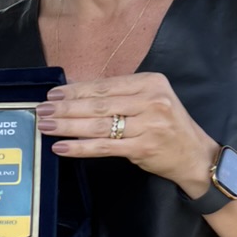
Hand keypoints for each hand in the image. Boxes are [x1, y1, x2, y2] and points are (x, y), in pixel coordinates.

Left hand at [37, 73, 217, 196]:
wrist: (195, 154)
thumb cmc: (167, 126)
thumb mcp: (151, 101)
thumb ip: (121, 96)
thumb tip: (77, 95)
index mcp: (150, 82)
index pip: (105, 85)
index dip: (76, 90)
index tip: (53, 94)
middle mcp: (151, 100)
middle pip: (98, 104)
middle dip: (66, 108)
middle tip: (42, 109)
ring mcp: (148, 125)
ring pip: (99, 125)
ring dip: (68, 126)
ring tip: (46, 126)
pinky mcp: (144, 147)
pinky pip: (104, 147)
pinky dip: (80, 147)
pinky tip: (62, 147)